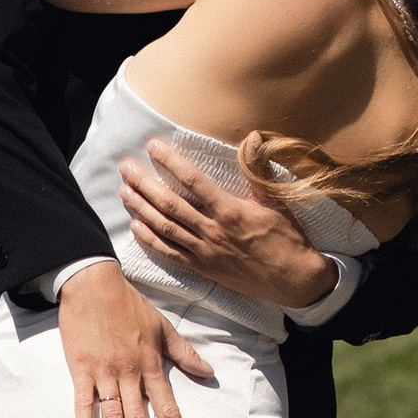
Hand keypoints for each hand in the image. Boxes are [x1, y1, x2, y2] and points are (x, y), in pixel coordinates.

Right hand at [56, 262, 214, 417]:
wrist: (93, 284)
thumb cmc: (130, 306)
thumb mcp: (163, 327)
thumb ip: (185, 354)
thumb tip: (209, 373)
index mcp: (152, 366)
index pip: (168, 409)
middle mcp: (131, 374)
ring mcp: (105, 373)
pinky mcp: (81, 369)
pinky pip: (84, 403)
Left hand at [120, 137, 337, 310]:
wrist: (293, 280)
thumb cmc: (286, 238)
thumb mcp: (276, 201)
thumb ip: (258, 169)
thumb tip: (252, 137)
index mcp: (229, 210)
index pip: (192, 180)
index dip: (170, 161)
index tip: (152, 146)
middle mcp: (212, 230)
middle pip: (170, 204)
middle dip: (144, 184)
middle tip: (125, 167)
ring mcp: (205, 251)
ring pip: (165, 227)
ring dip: (141, 208)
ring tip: (123, 191)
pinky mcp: (203, 268)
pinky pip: (170, 253)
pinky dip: (151, 240)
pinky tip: (135, 227)